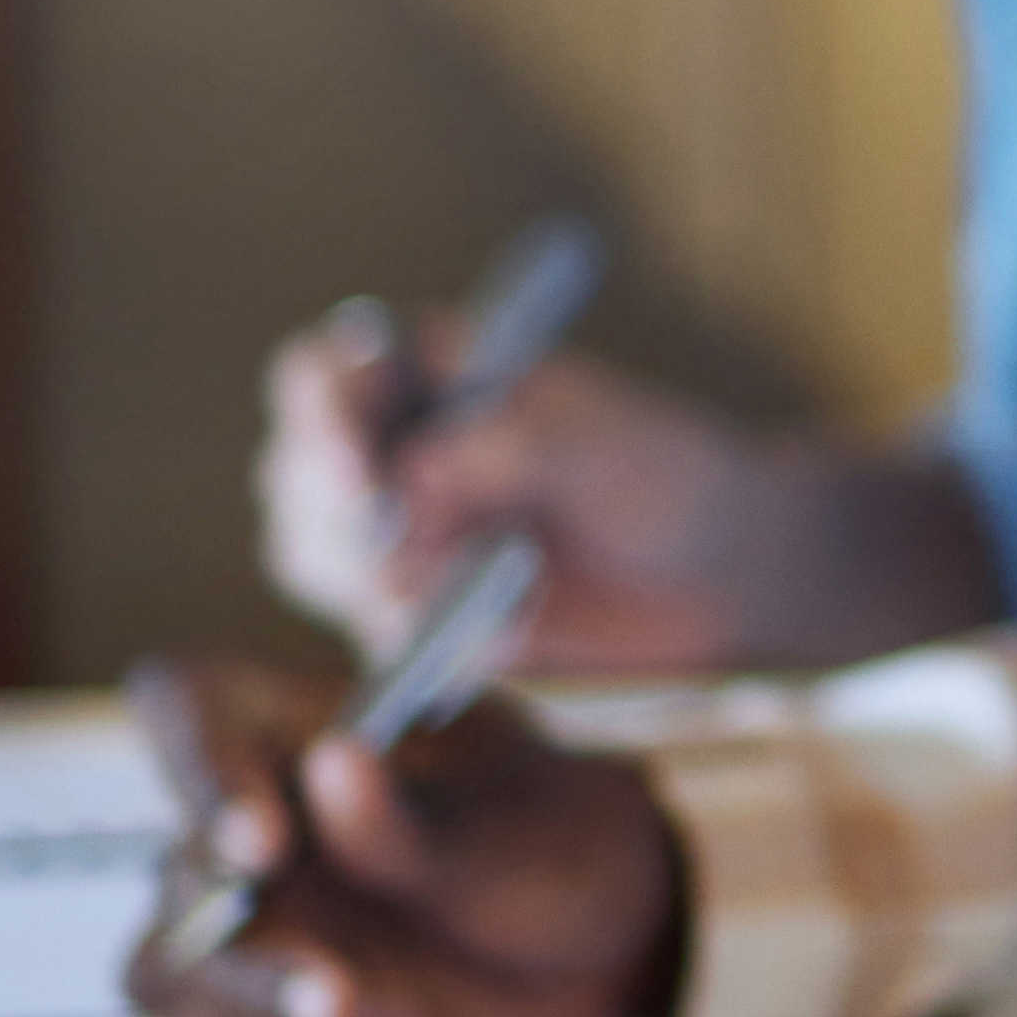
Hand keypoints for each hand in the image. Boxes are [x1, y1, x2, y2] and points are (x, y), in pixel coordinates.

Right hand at [127, 663, 686, 1016]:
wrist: (593, 942)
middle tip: (338, 1000)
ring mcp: (236, 928)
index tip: (259, 843)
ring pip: (170, 984)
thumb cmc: (546, 845)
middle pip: (177, 883)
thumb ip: (416, 819)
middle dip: (246, 959)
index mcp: (289, 726)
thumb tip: (334, 767)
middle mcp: (238, 825)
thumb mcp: (514, 831)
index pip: (189, 707)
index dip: (202, 772)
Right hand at [260, 326, 910, 683]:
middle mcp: (386, 452)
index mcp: (423, 376)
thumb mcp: (595, 441)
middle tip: (391, 538)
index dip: (321, 414)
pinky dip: (412, 637)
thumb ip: (501, 451)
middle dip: (332, 508)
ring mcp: (391, 538)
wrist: (721, 570)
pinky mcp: (416, 616)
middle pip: (295, 471)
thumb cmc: (662, 471)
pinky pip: (376, 630)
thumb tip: (409, 484)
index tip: (358, 466)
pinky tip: (483, 641)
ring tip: (454, 588)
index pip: (325, 377)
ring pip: (313, 553)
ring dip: (365, 573)